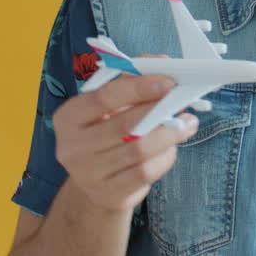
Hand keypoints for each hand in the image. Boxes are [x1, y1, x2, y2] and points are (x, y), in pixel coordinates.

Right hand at [51, 63, 197, 213]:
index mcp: (68, 117)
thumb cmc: (105, 134)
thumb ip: (131, 80)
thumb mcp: (109, 107)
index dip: (138, 88)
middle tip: (183, 100)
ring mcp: (88, 174)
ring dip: (170, 134)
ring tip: (187, 123)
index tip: (167, 81)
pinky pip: (145, 173)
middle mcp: (71, 147)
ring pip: (139, 150)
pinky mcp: (109, 194)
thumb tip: (162, 61)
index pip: (103, 98)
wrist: (93, 185)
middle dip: (160, 110)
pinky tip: (171, 148)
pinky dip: (165, 157)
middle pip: (124, 125)